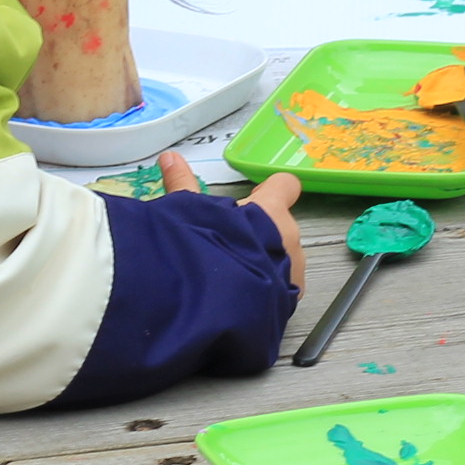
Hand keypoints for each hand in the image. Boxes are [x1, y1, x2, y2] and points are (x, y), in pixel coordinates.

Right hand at [161, 154, 305, 288]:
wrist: (218, 306)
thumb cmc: (207, 250)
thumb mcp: (188, 212)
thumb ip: (183, 184)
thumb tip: (170, 157)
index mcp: (271, 210)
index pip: (285, 185)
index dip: (272, 191)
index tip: (255, 199)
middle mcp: (290, 236)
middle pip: (283, 226)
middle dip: (262, 233)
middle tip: (230, 243)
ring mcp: (294, 271)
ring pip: (286, 258)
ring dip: (267, 262)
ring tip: (234, 274)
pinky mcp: (289, 302)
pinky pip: (282, 288)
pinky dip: (266, 289)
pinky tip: (241, 296)